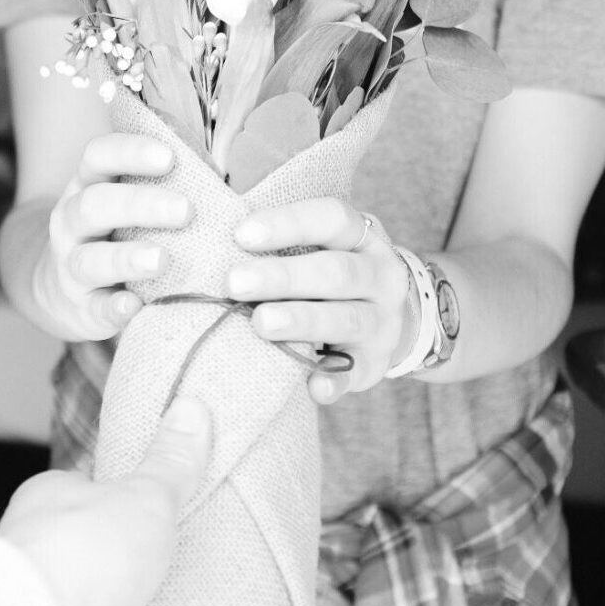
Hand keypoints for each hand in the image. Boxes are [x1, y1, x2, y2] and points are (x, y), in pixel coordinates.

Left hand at [0, 396, 212, 605]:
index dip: (117, 495)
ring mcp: (29, 579)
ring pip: (66, 578)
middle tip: (148, 562)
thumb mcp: (145, 499)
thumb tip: (192, 409)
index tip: (146, 508)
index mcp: (51, 491)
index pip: (85, 483)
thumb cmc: (81, 552)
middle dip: (106, 548)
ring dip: (94, 589)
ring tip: (134, 601)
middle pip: (76, 534)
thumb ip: (169, 463)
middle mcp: (30, 532)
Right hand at [31, 133, 192, 340]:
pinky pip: (95, 308)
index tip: (169, 158)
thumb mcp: (126, 203)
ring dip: (126, 258)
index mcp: (87, 185)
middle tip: (185, 211)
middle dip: (140, 205)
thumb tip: (224, 173)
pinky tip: (134, 305)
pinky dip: (113, 308)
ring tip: (162, 259)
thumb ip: (162, 186)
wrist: (66, 292)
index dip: (130, 152)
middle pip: (94, 204)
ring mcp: (70, 266)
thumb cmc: (117, 235)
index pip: (98, 156)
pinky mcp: (81, 308)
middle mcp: (72, 222)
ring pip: (89, 259)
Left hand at [226, 198, 414, 402]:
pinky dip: (335, 381)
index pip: (332, 219)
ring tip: (261, 323)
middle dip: (283, 277)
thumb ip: (283, 241)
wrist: (390, 317)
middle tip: (235, 283)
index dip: (288, 223)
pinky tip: (312, 386)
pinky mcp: (375, 363)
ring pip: (346, 319)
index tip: (241, 234)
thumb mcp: (324, 245)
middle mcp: (380, 276)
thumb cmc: (332, 272)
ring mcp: (382, 321)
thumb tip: (214, 241)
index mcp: (362, 237)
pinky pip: (356, 372)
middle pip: (336, 271)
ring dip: (302, 320)